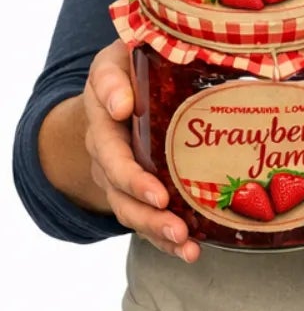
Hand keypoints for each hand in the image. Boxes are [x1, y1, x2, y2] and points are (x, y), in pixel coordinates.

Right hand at [81, 41, 199, 260]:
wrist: (120, 88)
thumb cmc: (129, 67)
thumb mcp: (117, 59)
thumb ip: (116, 75)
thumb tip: (122, 103)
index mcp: (104, 118)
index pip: (110, 146)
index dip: (130, 171)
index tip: (155, 189)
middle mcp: (108, 151)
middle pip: (119, 186)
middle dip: (144, 206)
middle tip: (172, 219)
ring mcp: (122, 174)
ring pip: (131, 209)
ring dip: (157, 229)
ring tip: (185, 243)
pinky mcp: (142, 188)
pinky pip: (149, 218)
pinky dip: (167, 239)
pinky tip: (192, 251)